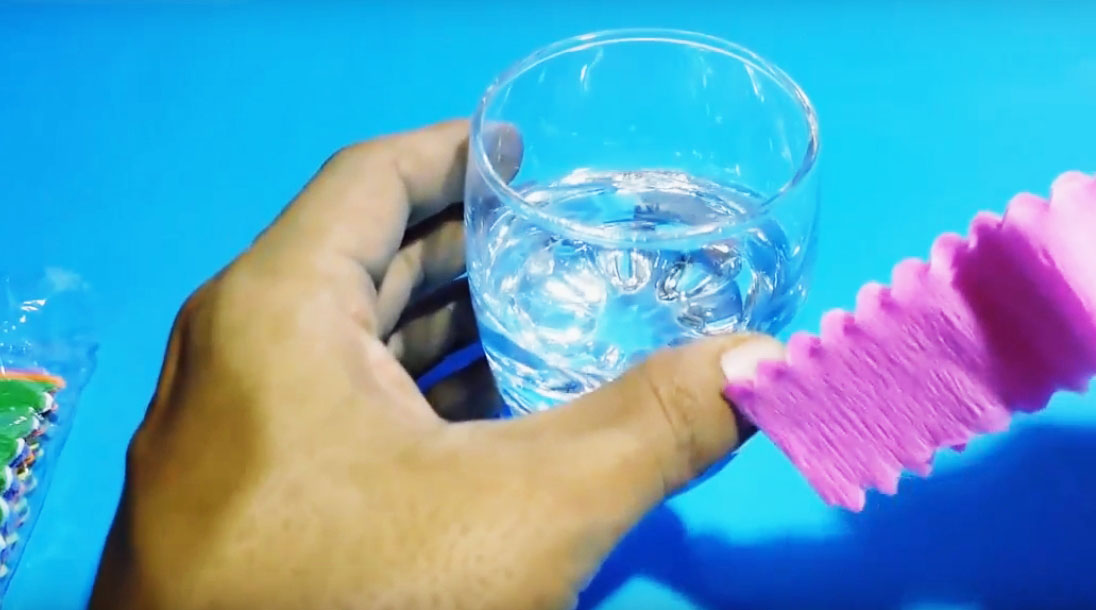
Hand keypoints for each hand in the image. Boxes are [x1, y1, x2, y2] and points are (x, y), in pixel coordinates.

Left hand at [89, 120, 782, 609]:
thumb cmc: (363, 602)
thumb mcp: (531, 508)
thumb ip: (655, 425)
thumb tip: (762, 364)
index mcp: (276, 311)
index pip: (369, 181)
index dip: (453, 154)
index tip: (522, 153)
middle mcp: (230, 358)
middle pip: (357, 260)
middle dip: (461, 248)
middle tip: (554, 241)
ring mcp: (223, 437)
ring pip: (341, 344)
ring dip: (437, 330)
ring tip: (536, 323)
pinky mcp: (232, 506)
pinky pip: (325, 412)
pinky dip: (404, 399)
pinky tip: (478, 424)